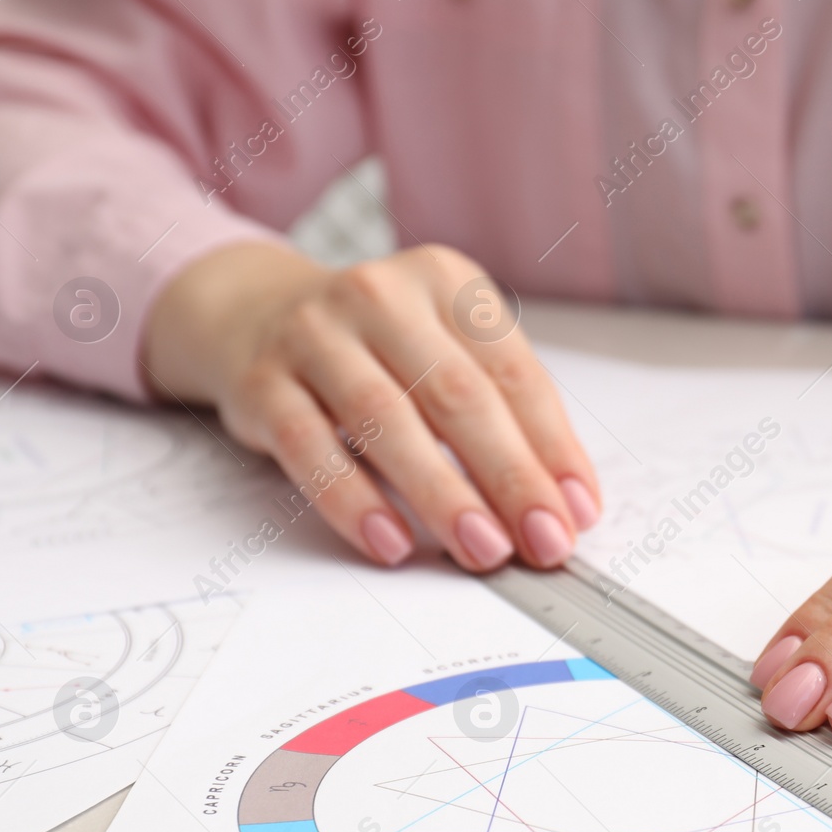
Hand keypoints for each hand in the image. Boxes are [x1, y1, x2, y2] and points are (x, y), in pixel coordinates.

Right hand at [142, 241, 599, 569]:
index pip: (513, 373)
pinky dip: (353, 501)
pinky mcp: (261, 382)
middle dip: (510, 477)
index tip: (579, 511)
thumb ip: (501, 413)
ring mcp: (314, 335)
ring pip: (386, 421)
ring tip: (482, 549)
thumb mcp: (444, 351)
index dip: (552, 447)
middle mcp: (380, 296)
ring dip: (441, 495)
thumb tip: (564, 502)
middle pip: (458, 396)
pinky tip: (391, 543)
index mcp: (445, 282)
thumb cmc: (376, 348)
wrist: (253, 313)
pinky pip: (310, 447)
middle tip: (543, 542)